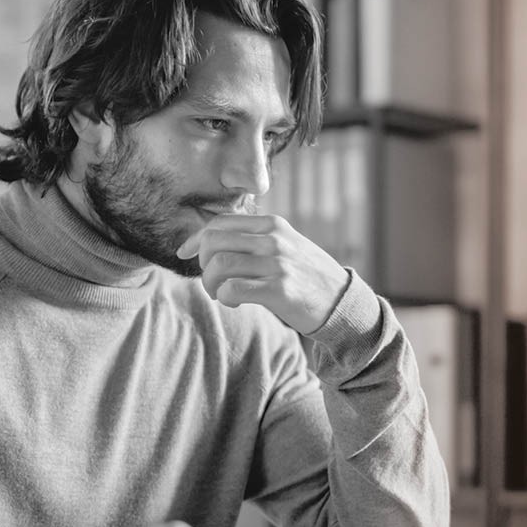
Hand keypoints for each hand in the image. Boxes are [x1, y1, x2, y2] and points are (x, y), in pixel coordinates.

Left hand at [176, 214, 348, 334]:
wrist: (341, 302)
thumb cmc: (306, 277)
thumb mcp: (286, 246)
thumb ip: (255, 239)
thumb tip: (209, 242)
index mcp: (272, 225)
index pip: (219, 223)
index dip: (195, 239)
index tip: (185, 254)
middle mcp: (274, 239)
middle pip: (214, 242)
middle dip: (203, 264)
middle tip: (212, 281)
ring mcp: (278, 263)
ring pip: (220, 265)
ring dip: (211, 284)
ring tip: (220, 294)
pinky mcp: (280, 290)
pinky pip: (233, 289)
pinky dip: (225, 297)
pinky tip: (235, 302)